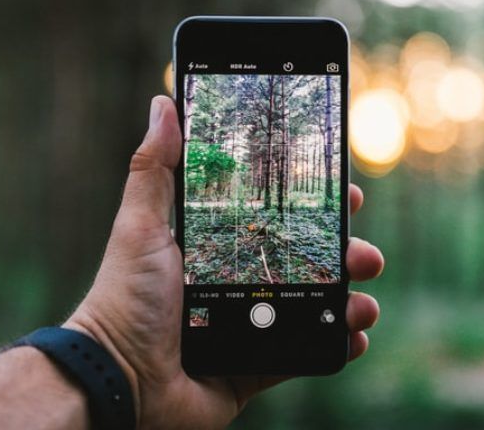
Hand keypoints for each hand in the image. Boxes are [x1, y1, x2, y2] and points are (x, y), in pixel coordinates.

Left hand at [65, 96, 383, 428]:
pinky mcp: (258, 365)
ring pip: (317, 305)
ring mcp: (253, 325)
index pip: (278, 217)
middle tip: (364, 252)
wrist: (119, 379)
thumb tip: (165, 104)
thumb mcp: (141, 225)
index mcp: (219, 247)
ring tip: (363, 299)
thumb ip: (155, 168)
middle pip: (307, 260)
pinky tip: (354, 335)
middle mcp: (240, 282)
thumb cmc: (124, 298)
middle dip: (345, 252)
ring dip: (351, 298)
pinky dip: (338, 344)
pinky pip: (308, 353)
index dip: (314, 207)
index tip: (346, 195)